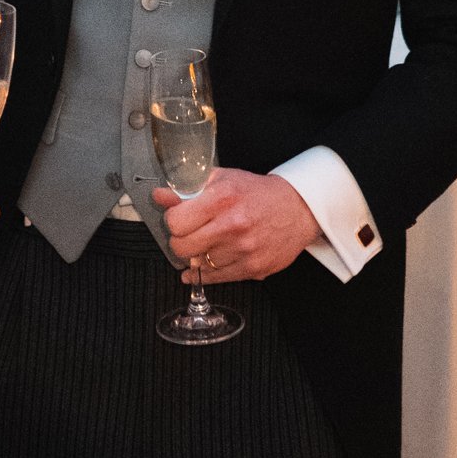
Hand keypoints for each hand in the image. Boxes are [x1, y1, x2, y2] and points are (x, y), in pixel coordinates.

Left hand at [155, 167, 319, 282]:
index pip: (176, 222)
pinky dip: (206, 273)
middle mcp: (233, 226)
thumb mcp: (223, 179)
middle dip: (180, 240)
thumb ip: (188, 188)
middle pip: (182, 247)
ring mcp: (243, 250)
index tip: (178, 218)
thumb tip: (159, 196)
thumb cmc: (257, 192)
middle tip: (188, 233)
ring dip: (198, 255)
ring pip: (198, 264)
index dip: (172, 220)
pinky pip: (216, 278)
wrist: (297, 208)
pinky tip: (204, 264)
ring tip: (208, 242)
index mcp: (223, 199)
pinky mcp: (253, 269)